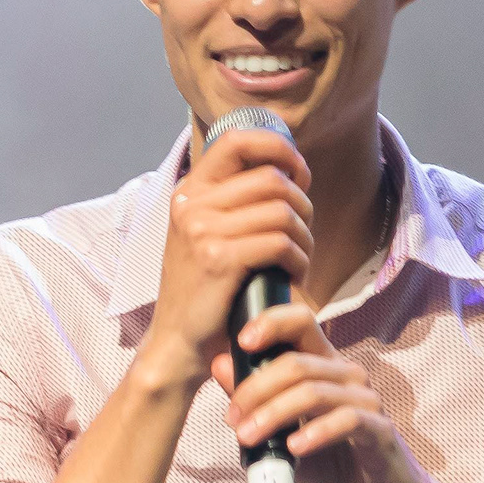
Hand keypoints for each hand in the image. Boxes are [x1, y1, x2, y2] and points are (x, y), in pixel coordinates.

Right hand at [147, 125, 311, 380]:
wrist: (178, 342)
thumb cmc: (205, 290)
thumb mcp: (208, 235)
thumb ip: (236, 202)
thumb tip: (289, 171)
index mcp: (190, 191)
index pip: (237, 139)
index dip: (279, 148)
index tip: (299, 174)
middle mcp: (192, 204)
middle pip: (272, 179)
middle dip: (303, 205)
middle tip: (304, 235)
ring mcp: (202, 230)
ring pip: (282, 213)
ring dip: (305, 239)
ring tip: (300, 261)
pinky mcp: (218, 259)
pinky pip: (279, 244)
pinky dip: (299, 261)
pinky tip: (294, 277)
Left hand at [219, 298, 445, 482]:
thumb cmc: (331, 463)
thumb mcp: (282, 434)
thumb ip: (254, 401)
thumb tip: (219, 364)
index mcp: (325, 366)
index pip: (302, 323)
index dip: (272, 323)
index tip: (242, 341)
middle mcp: (347, 374)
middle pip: (297, 363)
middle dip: (256, 389)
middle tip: (232, 419)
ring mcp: (367, 399)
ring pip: (313, 392)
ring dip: (273, 414)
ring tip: (248, 438)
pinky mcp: (379, 428)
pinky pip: (345, 420)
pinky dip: (315, 433)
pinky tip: (294, 449)